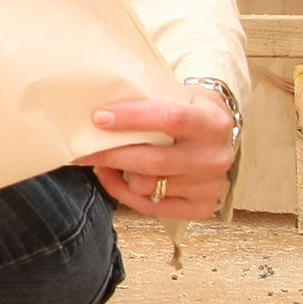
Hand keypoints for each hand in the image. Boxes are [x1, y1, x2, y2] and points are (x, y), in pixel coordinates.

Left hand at [90, 91, 237, 223]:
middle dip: (112, 154)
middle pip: (153, 161)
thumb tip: (103, 112)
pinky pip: (149, 206)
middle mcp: (214, 158)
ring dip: (117, 173)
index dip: (132, 118)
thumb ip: (151, 101)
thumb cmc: (191, 112)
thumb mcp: (182, 96)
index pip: (171, 119)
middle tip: (83, 147)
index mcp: (214, 123)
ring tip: (102, 159)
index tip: (100, 118)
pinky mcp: (200, 207)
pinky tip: (112, 176)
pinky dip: (123, 192)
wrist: (218, 138)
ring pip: (147, 186)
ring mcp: (209, 186)